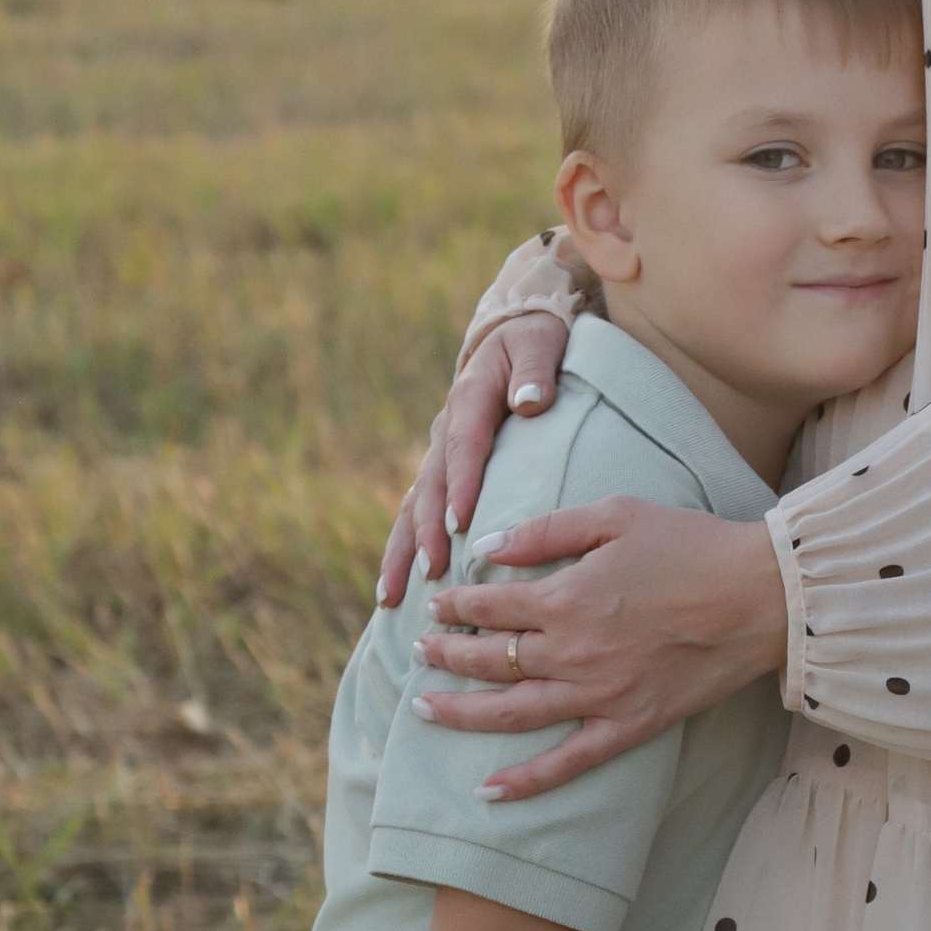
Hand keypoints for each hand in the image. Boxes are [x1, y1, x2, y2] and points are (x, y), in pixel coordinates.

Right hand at [378, 315, 570, 606]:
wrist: (511, 335)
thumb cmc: (531, 343)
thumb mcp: (539, 344)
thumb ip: (535, 369)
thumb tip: (530, 401)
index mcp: (470, 398)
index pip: (464, 446)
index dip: (461, 484)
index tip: (460, 523)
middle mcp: (445, 429)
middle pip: (430, 485)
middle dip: (427, 531)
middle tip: (431, 571)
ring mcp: (437, 452)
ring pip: (413, 506)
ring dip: (402, 550)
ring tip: (391, 596)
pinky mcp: (440, 469)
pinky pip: (417, 511)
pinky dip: (405, 547)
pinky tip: (396, 588)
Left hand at [416, 499, 787, 796]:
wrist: (760, 596)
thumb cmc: (691, 545)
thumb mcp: (615, 515)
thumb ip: (547, 532)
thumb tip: (489, 547)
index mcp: (565, 598)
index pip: (489, 606)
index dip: (455, 605)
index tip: (436, 604)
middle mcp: (571, 653)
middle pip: (488, 660)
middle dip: (445, 655)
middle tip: (419, 651)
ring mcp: (598, 696)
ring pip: (510, 714)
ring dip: (460, 713)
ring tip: (423, 709)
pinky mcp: (627, 726)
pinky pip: (567, 763)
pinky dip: (525, 782)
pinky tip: (488, 791)